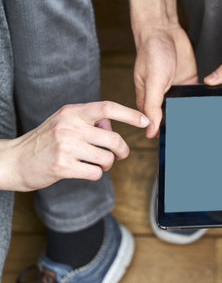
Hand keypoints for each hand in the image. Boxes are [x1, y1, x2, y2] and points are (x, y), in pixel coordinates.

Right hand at [4, 101, 148, 190]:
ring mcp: (66, 146)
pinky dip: (96, 174)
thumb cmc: (45, 141)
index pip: (107, 108)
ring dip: (108, 165)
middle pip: (114, 139)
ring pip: (107, 158)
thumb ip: (88, 121)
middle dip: (123, 150)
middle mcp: (69, 126)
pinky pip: (96, 173)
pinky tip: (85, 171)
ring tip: (97, 164)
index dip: (130, 114)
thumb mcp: (64, 122)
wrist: (14, 160)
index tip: (146, 120)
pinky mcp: (63, 166)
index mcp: (72, 112)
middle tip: (120, 155)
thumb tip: (112, 125)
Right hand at [134, 27, 196, 137]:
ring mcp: (177, 91)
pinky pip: (197, 98)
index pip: (155, 124)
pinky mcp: (189, 83)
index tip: (176, 146)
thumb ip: (151, 106)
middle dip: (182, 128)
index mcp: (148, 100)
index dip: (164, 134)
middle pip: (173, 119)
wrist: (164, 30)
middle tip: (195, 143)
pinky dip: (203, 104)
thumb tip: (150, 130)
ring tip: (207, 132)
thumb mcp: (152, 82)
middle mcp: (162, 98)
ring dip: (194, 117)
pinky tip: (212, 113)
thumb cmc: (151, 53)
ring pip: (186, 110)